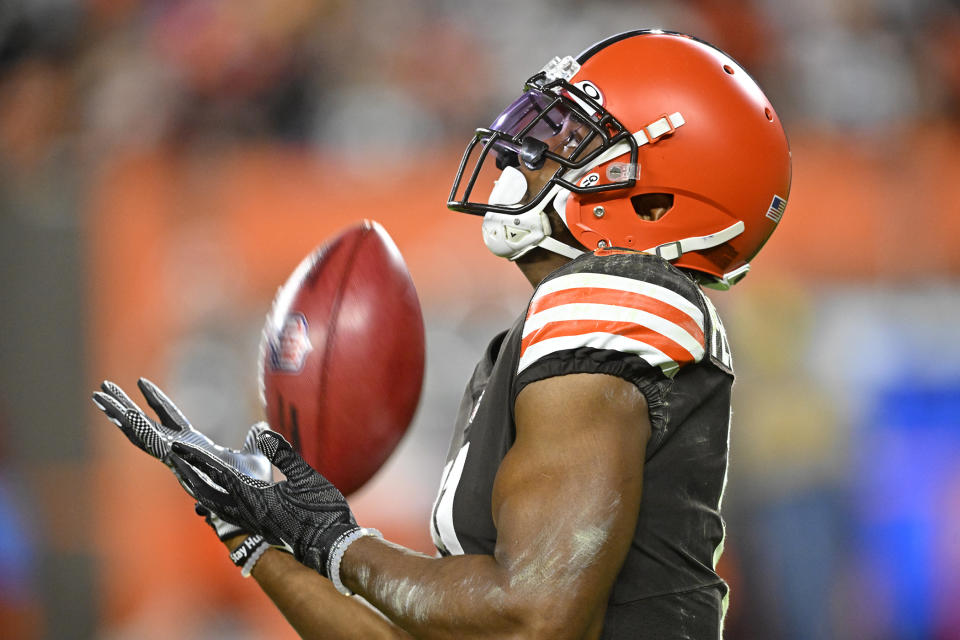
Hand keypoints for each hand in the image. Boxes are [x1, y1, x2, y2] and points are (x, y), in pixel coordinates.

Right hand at [92, 378, 272, 538]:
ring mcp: (174, 457)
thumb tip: (260, 431)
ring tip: (100, 397)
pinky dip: (134, 430)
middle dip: (124, 406)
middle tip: (102, 389)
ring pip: (141, 433)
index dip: (156, 400)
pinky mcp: (175, 463)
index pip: (171, 416)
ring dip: (120, 415)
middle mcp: (179, 451)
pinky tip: (119, 416)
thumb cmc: (256, 483)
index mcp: (195, 444)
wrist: (259, 501)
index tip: (141, 382)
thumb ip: (253, 442)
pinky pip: (150, 445)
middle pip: (145, 423)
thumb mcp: (255, 455)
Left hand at [169, 430, 357, 575]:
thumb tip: (265, 435)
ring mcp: (254, 523)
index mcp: (256, 499)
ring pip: (217, 506)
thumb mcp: (307, 479)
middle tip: (175, 460)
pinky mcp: (261, 528)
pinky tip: (219, 497)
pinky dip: (217, 501)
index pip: (219, 475)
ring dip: (202, 489)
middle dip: (191, 475)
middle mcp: (248, 514)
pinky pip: (229, 514)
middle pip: (209, 493)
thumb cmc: (324, 513)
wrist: (333, 548)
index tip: (179, 447)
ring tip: (190, 476)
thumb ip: (284, 455)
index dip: (198, 459)